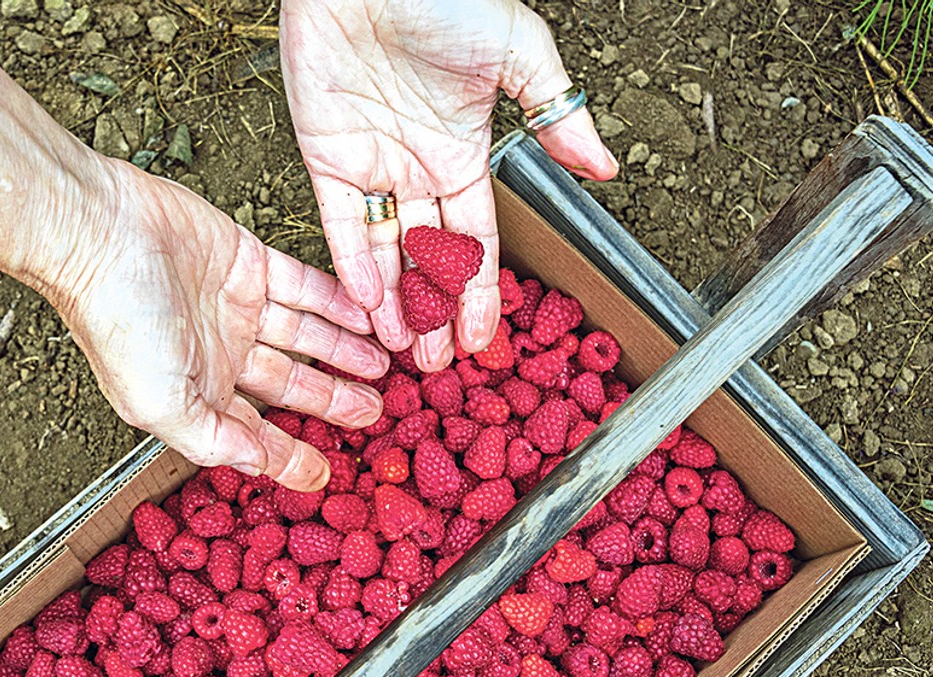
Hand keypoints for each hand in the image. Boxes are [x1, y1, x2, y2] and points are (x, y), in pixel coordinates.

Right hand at [38, 158, 388, 490]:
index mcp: (196, 391)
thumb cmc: (115, 318)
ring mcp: (237, 306)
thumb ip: (215, 440)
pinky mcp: (250, 261)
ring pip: (305, 336)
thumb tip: (259, 468)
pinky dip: (338, 303)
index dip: (291, 453)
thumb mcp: (162, 403)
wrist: (99, 233)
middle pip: (291, 384)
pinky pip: (306, 287)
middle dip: (333, 400)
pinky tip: (366, 315)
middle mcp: (220, 352)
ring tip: (383, 365)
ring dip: (344, 351)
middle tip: (375, 411)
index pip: (256, 432)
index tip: (329, 472)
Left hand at [282, 0, 617, 370]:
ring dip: (396, 304)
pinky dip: (353, 266)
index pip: (477, 242)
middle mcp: (418, 171)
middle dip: (437, 314)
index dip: (481, 293)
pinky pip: (340, 226)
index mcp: (464, 154)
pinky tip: (369, 307)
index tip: (487, 340)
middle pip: (429, 260)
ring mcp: (372, 169)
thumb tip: (605, 167)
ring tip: (407, 353)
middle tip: (442, 366)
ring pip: (384, 253)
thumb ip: (557, 115)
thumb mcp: (518, 52)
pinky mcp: (327, 159)